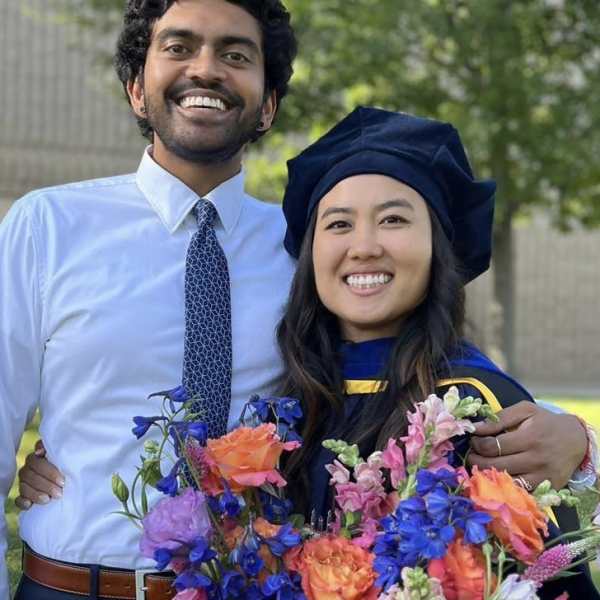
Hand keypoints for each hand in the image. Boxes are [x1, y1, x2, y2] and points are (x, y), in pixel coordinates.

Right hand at [14, 440, 64, 509]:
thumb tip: (40, 451)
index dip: (48, 471)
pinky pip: (17, 500)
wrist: (69, 484)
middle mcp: (28, 469)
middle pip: (29, 475)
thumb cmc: (68, 468)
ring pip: (23, 487)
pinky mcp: (23, 497)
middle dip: (45, 484)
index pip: (35, 461)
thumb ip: (55, 451)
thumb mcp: (66, 458)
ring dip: (36, 494)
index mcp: (37, 458)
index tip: (62, 480)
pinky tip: (30, 505)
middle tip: (59, 492)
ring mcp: (24, 483)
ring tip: (48, 499)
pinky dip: (23, 502)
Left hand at [468, 401, 587, 489]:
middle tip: (472, 455)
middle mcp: (537, 459)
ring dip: (487, 476)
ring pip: (506, 483)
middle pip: (496, 466)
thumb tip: (475, 427)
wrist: (576, 439)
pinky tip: (497, 478)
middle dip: (476, 461)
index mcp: (530, 437)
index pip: (493, 446)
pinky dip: (505, 487)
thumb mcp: (525, 411)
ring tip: (481, 466)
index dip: (477, 444)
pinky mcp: (547, 489)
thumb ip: (499, 418)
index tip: (474, 440)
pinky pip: (520, 493)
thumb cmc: (545, 422)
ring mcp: (542, 477)